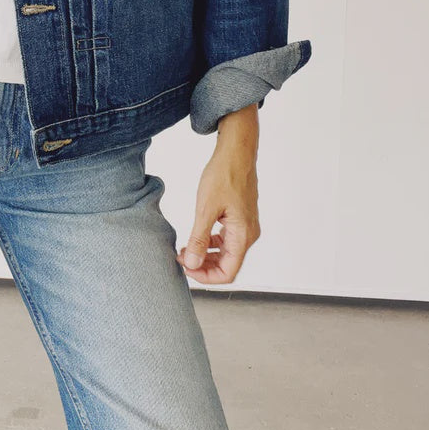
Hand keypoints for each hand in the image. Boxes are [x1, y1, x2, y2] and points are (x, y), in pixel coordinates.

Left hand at [176, 104, 260, 283]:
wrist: (236, 152)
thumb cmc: (224, 175)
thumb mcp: (205, 208)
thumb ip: (198, 239)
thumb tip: (192, 264)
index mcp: (243, 235)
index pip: (228, 272)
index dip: (206, 277)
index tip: (186, 269)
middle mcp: (248, 235)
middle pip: (227, 265)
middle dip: (203, 266)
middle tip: (181, 258)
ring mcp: (245, 227)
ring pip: (226, 254)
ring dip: (205, 255)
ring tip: (185, 249)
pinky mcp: (240, 219)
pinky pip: (226, 240)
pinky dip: (210, 243)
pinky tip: (195, 237)